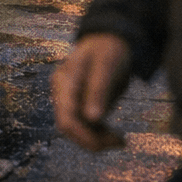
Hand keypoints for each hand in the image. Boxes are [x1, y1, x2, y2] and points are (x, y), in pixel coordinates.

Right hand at [52, 32, 130, 151]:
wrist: (109, 39)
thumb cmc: (108, 50)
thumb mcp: (106, 67)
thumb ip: (98, 90)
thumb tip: (92, 118)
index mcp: (65, 81)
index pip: (66, 118)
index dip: (85, 136)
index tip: (111, 142)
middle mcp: (62, 91)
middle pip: (68, 126)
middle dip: (92, 140)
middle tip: (120, 141)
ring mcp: (68, 98)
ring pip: (76, 129)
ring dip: (96, 139)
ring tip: (120, 139)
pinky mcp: (77, 103)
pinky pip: (83, 125)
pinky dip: (98, 133)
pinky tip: (114, 135)